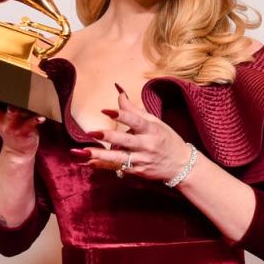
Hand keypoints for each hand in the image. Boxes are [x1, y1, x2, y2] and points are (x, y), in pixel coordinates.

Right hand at [0, 90, 44, 158]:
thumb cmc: (9, 129)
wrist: (19, 151)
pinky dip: (36, 119)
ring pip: (12, 114)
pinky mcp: (26, 130)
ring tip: (13, 106)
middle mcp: (2, 120)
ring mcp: (13, 125)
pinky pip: (31, 123)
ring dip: (13, 110)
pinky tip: (41, 117)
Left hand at [70, 82, 191, 181]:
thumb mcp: (154, 122)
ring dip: (99, 156)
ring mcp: (142, 160)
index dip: (121, 115)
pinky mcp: (138, 172)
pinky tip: (88, 163)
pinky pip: (117, 168)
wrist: (181, 165)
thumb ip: (133, 109)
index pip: (136, 121)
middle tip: (91, 133)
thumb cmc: (166, 139)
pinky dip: (102, 165)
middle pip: (125, 141)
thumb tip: (118, 91)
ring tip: (82, 153)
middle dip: (108, 137)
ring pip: (118, 158)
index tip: (106, 111)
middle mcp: (147, 145)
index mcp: (152, 129)